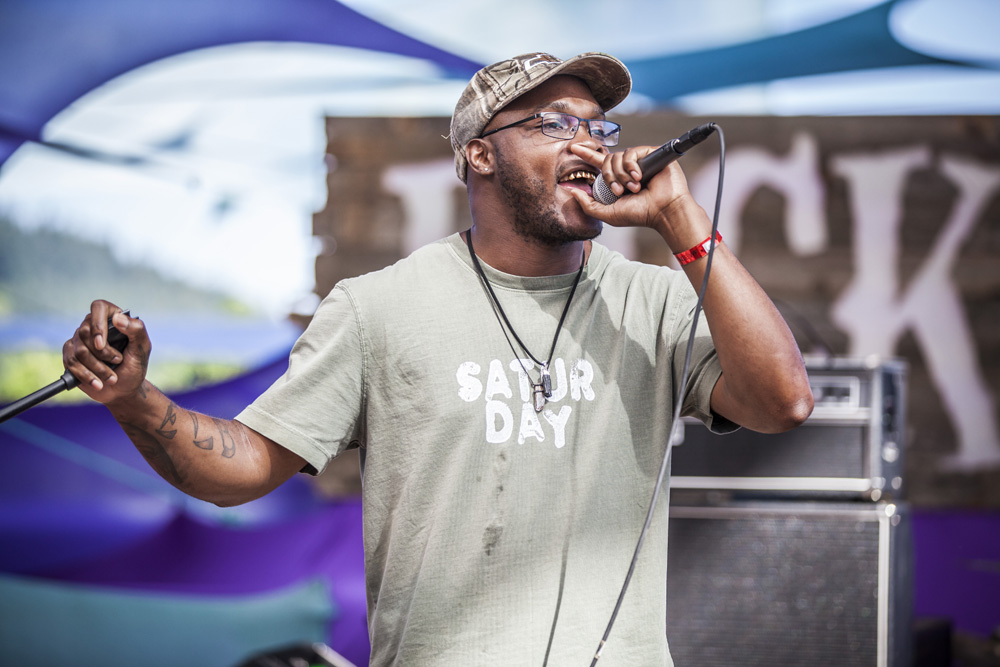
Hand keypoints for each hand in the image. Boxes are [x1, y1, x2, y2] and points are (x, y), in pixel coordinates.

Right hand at [62, 300, 150, 404]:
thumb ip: (136, 330)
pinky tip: (97, 383)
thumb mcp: (142, 348)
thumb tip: (118, 318)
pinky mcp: (71, 356)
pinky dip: (85, 375)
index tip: (102, 344)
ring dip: (97, 368)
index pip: (98, 307)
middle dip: (102, 353)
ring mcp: (80, 341)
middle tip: (118, 361)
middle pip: (85, 332)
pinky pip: (70, 362)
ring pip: (78, 350)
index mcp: (112, 319)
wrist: (124, 389)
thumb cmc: (135, 366)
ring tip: (112, 378)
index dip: (97, 324)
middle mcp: (93, 327)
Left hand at [567, 142, 705, 241]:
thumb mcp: (607, 214)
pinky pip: (630, 153)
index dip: (586, 155)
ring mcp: (639, 160)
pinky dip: (631, 167)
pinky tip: (639, 178)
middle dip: (609, 177)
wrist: (663, 211)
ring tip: (634, 188)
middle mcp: (627, 168)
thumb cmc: (639, 214)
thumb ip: (587, 204)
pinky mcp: (650, 153)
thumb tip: (571, 191)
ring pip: (617, 157)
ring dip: (621, 176)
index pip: (599, 163)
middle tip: (619, 192)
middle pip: (606, 160)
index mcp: (618, 179)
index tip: (572, 148)